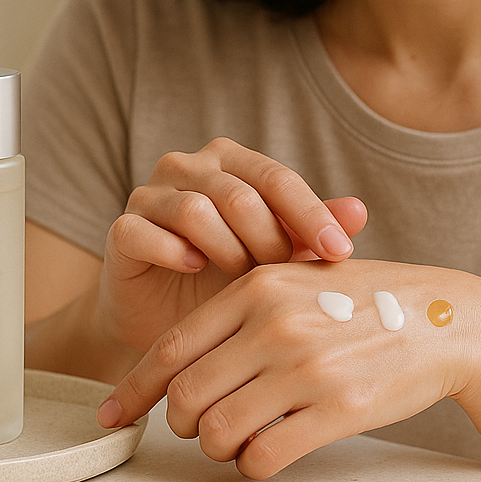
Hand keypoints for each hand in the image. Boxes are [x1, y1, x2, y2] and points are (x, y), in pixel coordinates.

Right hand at [96, 138, 367, 352]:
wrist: (166, 321)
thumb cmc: (228, 279)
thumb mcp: (278, 256)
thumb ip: (312, 231)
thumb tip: (359, 211)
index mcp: (231, 161)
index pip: (277, 178)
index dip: (311, 214)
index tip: (340, 253)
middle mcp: (187, 166)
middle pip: (238, 193)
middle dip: (268, 240)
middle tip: (282, 278)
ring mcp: (149, 194)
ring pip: (195, 209)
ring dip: (226, 251)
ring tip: (239, 281)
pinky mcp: (122, 229)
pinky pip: (146, 232)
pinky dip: (175, 253)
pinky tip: (193, 270)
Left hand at [98, 259, 480, 478]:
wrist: (449, 320)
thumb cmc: (371, 301)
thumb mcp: (302, 276)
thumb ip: (245, 302)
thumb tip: (183, 353)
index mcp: (258, 287)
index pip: (172, 348)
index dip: (133, 390)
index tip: (112, 415)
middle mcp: (274, 324)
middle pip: (185, 398)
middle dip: (182, 424)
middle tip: (202, 428)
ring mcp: (304, 367)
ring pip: (217, 432)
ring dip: (218, 448)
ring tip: (239, 440)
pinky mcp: (335, 409)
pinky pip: (263, 456)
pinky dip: (254, 466)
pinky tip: (269, 453)